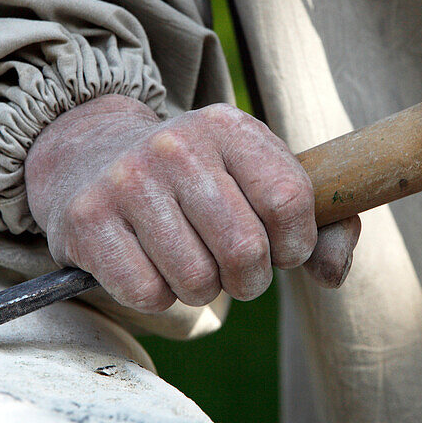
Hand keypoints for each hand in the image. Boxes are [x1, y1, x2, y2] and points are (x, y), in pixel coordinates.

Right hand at [25, 95, 359, 311]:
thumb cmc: (194, 181)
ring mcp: (127, 181)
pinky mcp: (88, 220)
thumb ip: (318, 224)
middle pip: (245, 250)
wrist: (90, 156)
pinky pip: (148, 294)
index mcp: (228, 127)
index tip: (281, 249)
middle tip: (232, 267)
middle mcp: (175, 145)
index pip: (289, 200)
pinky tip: (148, 263)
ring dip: (201, 290)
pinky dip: (157, 296)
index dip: (296, 245)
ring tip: (188, 261)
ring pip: (196, 281)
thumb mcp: (256, 177)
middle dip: (249, 279)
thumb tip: (333, 275)